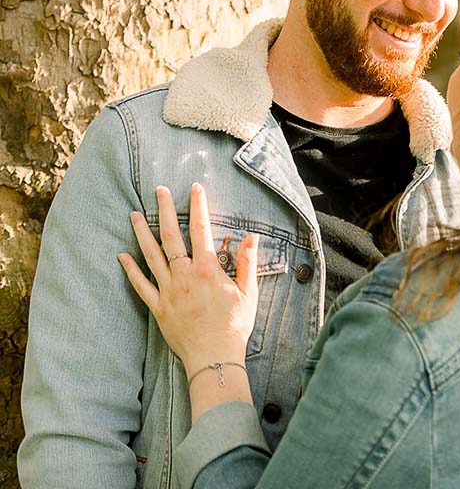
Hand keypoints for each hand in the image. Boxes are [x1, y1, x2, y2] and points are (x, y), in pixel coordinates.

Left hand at [118, 183, 258, 374]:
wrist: (214, 356)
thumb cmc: (234, 325)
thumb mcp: (249, 292)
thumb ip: (248, 263)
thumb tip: (251, 237)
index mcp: (208, 269)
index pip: (201, 229)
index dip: (198, 206)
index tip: (194, 188)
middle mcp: (184, 275)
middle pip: (171, 236)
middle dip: (164, 211)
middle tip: (159, 191)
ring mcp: (168, 290)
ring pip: (151, 255)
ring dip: (141, 233)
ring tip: (133, 214)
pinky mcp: (158, 307)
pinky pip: (140, 285)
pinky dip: (130, 269)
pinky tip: (122, 255)